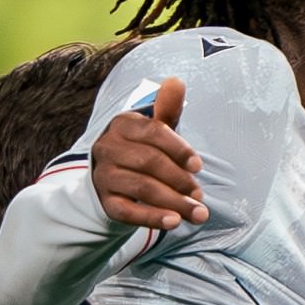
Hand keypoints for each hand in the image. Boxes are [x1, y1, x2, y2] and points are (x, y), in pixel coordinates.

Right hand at [92, 76, 208, 229]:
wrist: (111, 180)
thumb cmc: (141, 151)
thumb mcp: (154, 130)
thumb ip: (167, 111)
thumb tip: (176, 81)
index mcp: (122, 124)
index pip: (152, 133)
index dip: (178, 149)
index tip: (199, 166)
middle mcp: (107, 148)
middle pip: (149, 162)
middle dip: (180, 180)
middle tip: (201, 195)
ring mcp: (104, 176)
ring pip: (141, 188)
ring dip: (174, 202)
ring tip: (199, 214)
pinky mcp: (105, 202)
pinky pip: (128, 211)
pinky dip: (152, 218)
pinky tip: (174, 223)